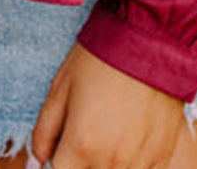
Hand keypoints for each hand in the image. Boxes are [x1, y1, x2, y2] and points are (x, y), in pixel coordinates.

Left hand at [31, 43, 184, 168]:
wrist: (150, 39)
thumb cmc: (100, 58)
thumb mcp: (61, 87)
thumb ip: (43, 131)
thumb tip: (35, 163)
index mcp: (80, 145)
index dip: (60, 156)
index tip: (65, 141)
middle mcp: (110, 162)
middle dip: (82, 160)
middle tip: (89, 130)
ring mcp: (138, 163)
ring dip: (106, 163)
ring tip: (110, 130)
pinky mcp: (162, 157)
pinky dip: (131, 164)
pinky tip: (129, 138)